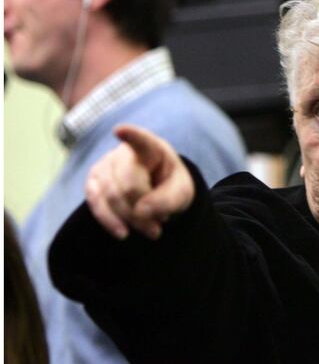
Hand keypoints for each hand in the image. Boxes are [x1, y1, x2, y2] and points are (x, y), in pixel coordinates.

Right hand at [85, 125, 194, 239]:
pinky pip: (94, 202)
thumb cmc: (172, 186)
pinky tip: (122, 232)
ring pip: (110, 196)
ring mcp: (105, 165)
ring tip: (151, 231)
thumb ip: (167, 200)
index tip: (121, 131)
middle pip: (127, 185)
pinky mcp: (93, 182)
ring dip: (130, 219)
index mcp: (152, 148)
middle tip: (158, 228)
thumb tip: (141, 211)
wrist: (158, 191)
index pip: (141, 140)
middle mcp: (124, 152)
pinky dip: (109, 220)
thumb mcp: (181, 193)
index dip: (131, 136)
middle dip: (142, 212)